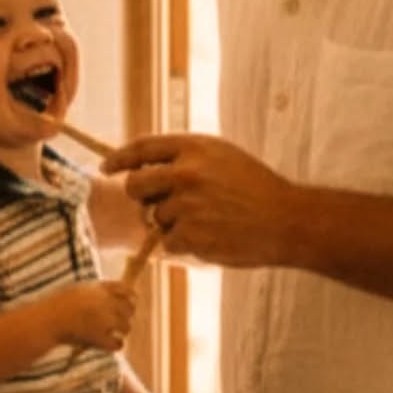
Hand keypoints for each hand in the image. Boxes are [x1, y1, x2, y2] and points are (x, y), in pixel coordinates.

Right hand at [47, 280, 134, 351]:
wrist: (45, 321)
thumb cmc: (57, 305)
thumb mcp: (78, 290)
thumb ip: (97, 290)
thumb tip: (116, 294)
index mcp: (99, 289)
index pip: (127, 290)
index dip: (132, 297)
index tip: (132, 302)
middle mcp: (104, 302)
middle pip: (130, 309)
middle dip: (126, 315)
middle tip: (121, 322)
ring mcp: (103, 321)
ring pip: (127, 327)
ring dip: (122, 331)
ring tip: (114, 333)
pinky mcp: (99, 338)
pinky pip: (118, 344)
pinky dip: (116, 345)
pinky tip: (110, 344)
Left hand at [102, 132, 298, 268]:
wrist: (286, 220)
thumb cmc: (256, 188)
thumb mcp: (222, 156)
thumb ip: (186, 158)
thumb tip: (147, 166)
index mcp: (194, 148)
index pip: (142, 148)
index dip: (119, 159)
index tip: (107, 168)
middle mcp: (186, 173)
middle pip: (136, 185)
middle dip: (141, 197)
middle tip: (158, 203)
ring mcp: (187, 205)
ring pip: (155, 218)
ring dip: (173, 223)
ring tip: (208, 221)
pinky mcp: (190, 234)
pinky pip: (168, 243)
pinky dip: (183, 245)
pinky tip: (211, 237)